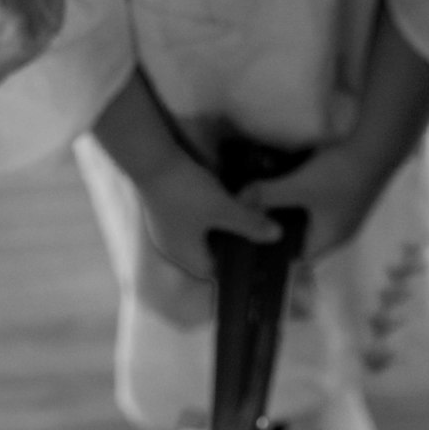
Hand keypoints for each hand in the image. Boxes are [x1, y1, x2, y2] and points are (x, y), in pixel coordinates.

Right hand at [139, 146, 282, 280]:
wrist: (151, 160)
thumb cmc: (186, 192)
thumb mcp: (223, 207)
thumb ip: (249, 223)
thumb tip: (277, 237)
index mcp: (186, 256)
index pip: (215, 270)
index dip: (235, 261)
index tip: (255, 248)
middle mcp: (173, 247)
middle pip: (208, 250)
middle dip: (229, 239)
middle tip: (252, 225)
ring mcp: (165, 228)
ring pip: (199, 232)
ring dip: (218, 223)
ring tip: (239, 209)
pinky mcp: (163, 208)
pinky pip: (190, 218)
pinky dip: (205, 212)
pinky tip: (218, 196)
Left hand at [240, 140, 382, 260]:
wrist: (375, 145)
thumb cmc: (338, 175)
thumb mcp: (298, 186)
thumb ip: (267, 194)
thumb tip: (238, 202)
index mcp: (328, 239)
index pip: (297, 258)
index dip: (274, 251)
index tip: (249, 239)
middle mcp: (338, 230)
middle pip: (301, 236)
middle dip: (277, 225)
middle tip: (250, 215)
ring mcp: (344, 211)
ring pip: (309, 217)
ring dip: (289, 208)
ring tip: (263, 197)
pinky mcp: (346, 192)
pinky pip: (317, 202)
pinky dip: (300, 195)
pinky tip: (285, 179)